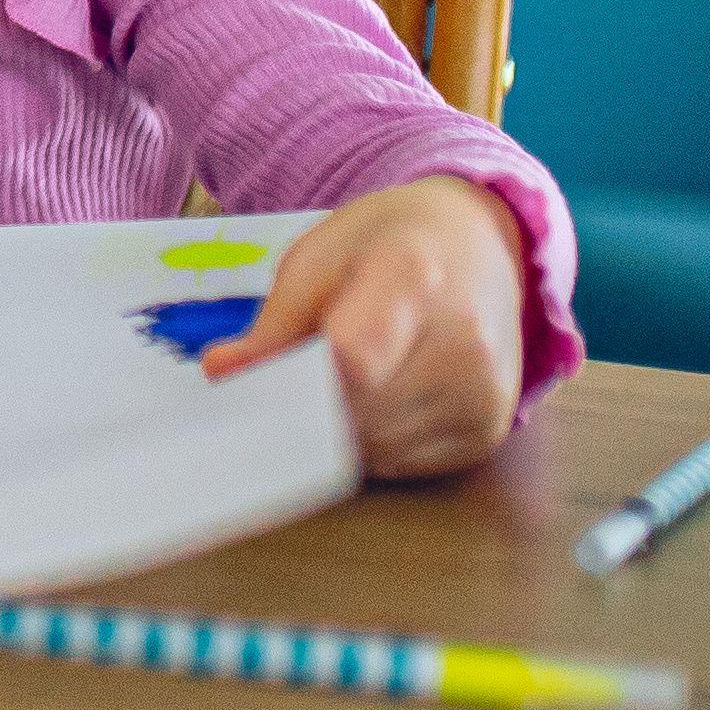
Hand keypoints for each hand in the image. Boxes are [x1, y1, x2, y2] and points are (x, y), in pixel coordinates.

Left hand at [202, 175, 531, 480]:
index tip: (258, 383)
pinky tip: (372, 400)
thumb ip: (273, 322)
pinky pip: (404, 465)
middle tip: (283, 385)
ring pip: (376, 447)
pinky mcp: (488, 431)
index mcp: (414, 276)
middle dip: (304, 410)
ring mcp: (484, 392)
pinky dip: (371, 444)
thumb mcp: (320, 257)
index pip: (351, 358)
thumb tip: (220, 372)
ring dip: (335, 432)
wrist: (482, 246)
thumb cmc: (389, 244)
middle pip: (358, 411)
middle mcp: (465, 340)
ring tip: (335, 382)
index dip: (296, 380)